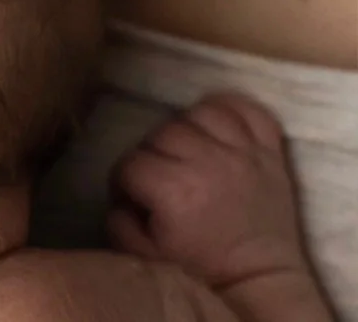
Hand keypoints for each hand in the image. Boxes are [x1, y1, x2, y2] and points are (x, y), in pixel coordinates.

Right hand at [108, 93, 310, 287]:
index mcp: (174, 190)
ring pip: (202, 113)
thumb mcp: (144, 257)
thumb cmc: (200, 268)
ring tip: (187, 149)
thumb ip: (118, 223)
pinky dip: (231, 110)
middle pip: (162, 132)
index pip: (129, 163)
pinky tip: (217, 125)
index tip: (131, 197)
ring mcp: (243, 154)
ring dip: (187, 127)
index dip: (122, 181)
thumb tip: (118, 197)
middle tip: (158, 176)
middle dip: (152, 153)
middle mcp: (208, 163)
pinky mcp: (269, 153)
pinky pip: (249, 111)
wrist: (258, 279)